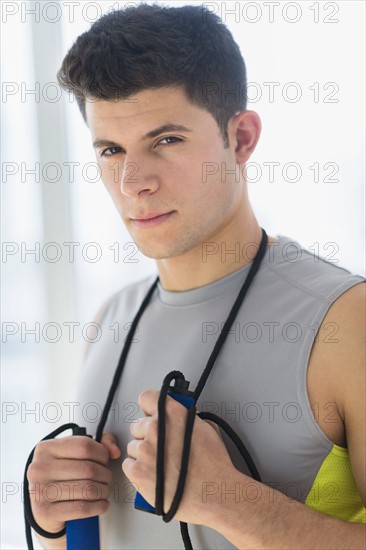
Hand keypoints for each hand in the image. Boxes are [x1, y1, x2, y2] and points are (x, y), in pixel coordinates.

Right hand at [27, 432, 120, 533]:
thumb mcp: (76, 453)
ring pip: (88, 489)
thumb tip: (114, 451)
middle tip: (106, 478)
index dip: (102, 454)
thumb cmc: (62, 476)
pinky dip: (98, 506)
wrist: (43, 508)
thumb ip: (100, 442)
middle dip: (105, 475)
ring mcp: (40, 491)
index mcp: (46, 448)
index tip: (105, 460)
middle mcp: (39, 468)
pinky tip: (102, 504)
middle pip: (88, 469)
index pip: (85, 446)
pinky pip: (82, 508)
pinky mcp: (45, 512)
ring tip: (103, 490)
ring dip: (103, 491)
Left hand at [122, 391, 235, 525]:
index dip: (149, 408)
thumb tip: (179, 418)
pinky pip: (128, 465)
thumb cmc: (214, 465)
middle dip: (147, 436)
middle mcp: (155, 428)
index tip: (151, 414)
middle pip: (137, 425)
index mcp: (172, 413)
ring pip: (133, 447)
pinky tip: (154, 475)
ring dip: (143, 455)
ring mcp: (144, 449)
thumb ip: (188, 418)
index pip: (146, 398)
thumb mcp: (207, 428)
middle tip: (162, 448)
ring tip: (161, 466)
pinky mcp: (137, 471)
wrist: (214, 493)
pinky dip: (138, 471)